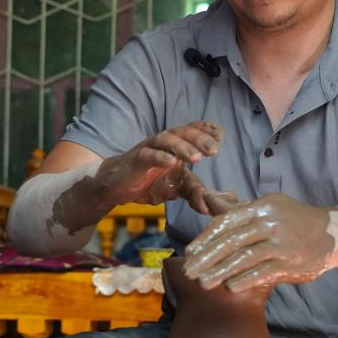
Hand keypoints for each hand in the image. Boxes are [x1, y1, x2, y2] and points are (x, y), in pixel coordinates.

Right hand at [94, 121, 223, 208]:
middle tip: (214, 150)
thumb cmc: (148, 181)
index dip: (206, 130)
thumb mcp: (176, 188)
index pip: (193, 130)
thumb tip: (209, 207)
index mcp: (176, 145)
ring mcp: (149, 149)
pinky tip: (171, 162)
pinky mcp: (136, 160)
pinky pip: (148, 155)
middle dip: (200, 139)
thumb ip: (193, 193)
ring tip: (196, 158)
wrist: (116, 186)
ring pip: (166, 140)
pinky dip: (160, 157)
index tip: (221, 136)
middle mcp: (163, 142)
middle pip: (183, 132)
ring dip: (182, 147)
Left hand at [183, 193, 334, 290]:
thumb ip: (241, 210)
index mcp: (262, 207)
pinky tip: (230, 287)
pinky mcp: (291, 262)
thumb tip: (209, 203)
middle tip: (189, 271)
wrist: (333, 234)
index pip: (226, 221)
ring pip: (244, 258)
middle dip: (207, 258)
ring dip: (220, 272)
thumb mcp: (270, 207)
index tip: (190, 252)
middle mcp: (270, 222)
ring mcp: (281, 242)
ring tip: (204, 283)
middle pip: (231, 241)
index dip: (206, 238)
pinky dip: (245, 280)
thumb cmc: (294, 221)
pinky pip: (263, 272)